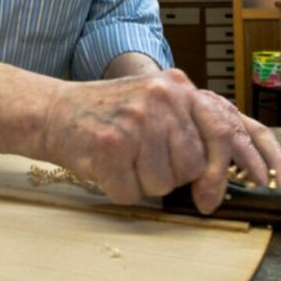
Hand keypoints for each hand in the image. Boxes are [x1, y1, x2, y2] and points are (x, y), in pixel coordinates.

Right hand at [44, 68, 280, 213]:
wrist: (51, 110)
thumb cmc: (104, 113)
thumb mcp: (151, 102)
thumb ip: (186, 124)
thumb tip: (219, 177)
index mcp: (174, 86)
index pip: (222, 130)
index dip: (227, 168)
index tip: (228, 193)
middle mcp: (159, 98)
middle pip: (189, 166)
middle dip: (167, 174)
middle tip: (139, 158)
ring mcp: (135, 122)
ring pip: (162, 185)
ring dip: (140, 182)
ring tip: (119, 158)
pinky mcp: (111, 147)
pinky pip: (131, 193)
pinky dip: (116, 189)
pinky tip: (102, 165)